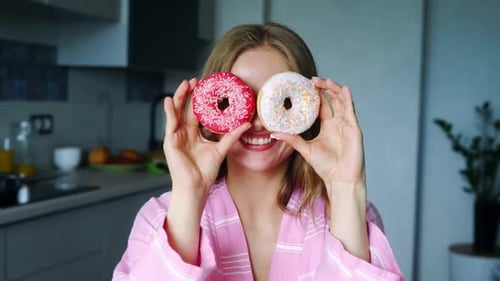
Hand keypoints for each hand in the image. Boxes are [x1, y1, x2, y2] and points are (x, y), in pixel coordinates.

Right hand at [163, 78, 249, 264]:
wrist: (196, 186)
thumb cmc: (206, 172)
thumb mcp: (221, 149)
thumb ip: (232, 135)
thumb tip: (247, 124)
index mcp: (194, 134)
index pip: (197, 113)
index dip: (201, 100)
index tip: (207, 87)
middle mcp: (184, 133)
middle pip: (186, 109)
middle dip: (190, 94)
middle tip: (196, 80)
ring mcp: (176, 136)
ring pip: (177, 112)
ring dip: (180, 97)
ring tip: (185, 84)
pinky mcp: (170, 141)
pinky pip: (169, 123)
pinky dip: (169, 111)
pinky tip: (169, 100)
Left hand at [272, 77, 368, 259]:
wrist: (339, 179)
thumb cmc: (325, 166)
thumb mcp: (305, 149)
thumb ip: (292, 139)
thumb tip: (273, 133)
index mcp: (327, 126)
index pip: (321, 106)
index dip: (315, 95)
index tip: (305, 85)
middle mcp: (337, 123)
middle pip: (331, 100)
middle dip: (323, 88)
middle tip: (312, 79)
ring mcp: (346, 124)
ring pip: (341, 101)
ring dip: (334, 89)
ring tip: (324, 80)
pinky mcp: (354, 128)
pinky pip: (350, 110)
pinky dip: (347, 99)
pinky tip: (343, 89)